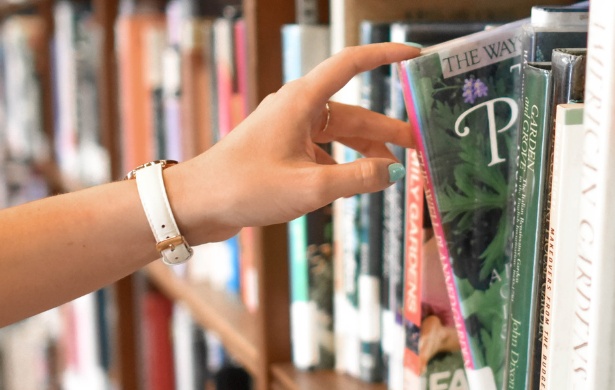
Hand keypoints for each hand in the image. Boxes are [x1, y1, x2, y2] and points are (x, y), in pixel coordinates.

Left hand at [166, 43, 420, 243]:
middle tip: (418, 147)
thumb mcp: (310, 186)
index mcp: (302, 101)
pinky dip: (343, 166)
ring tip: (392, 173)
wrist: (196, 205)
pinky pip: (323, 152)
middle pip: (354, 112)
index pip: (351, 64)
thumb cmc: (244, 187)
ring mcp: (288, 129)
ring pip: (340, 135)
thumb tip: (394, 172)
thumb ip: (358, 179)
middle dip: (387, 130)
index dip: (384, 56)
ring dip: (366, 152)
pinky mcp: (282, 150)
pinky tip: (354, 186)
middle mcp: (297, 109)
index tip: (413, 56)